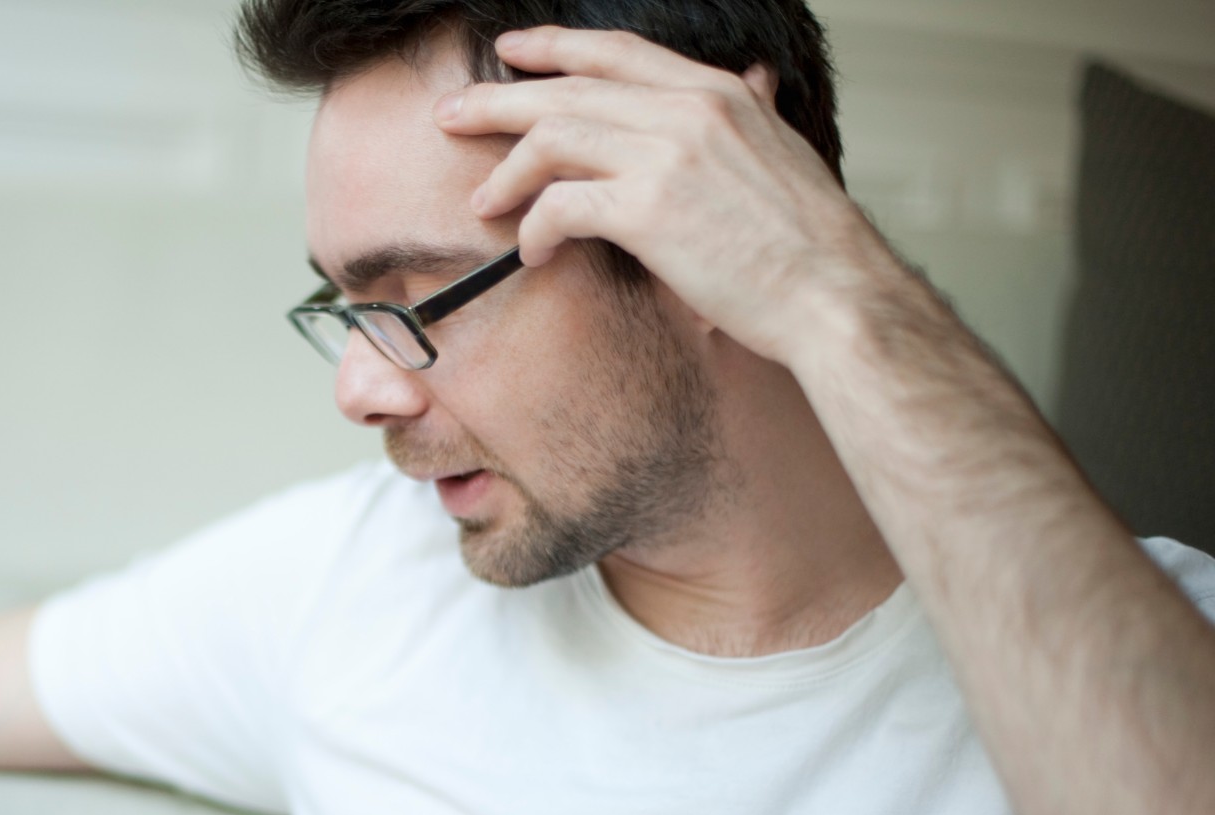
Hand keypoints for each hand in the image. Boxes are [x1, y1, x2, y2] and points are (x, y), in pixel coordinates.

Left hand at [434, 27, 911, 369]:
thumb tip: (755, 88)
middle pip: (568, 88)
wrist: (835, 295)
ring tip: (481, 202)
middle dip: (498, 101)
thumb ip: (752, 118)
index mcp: (719, 93)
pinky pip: (561, 205)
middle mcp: (690, 110)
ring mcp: (667, 154)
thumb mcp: (782, 154)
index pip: (618, 53)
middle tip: (450, 116)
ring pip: (553, 139)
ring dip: (507, 173)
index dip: (556, 48)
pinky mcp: (648, 208)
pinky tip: (530, 251)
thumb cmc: (807, 245)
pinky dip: (534, 228)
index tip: (511, 53)